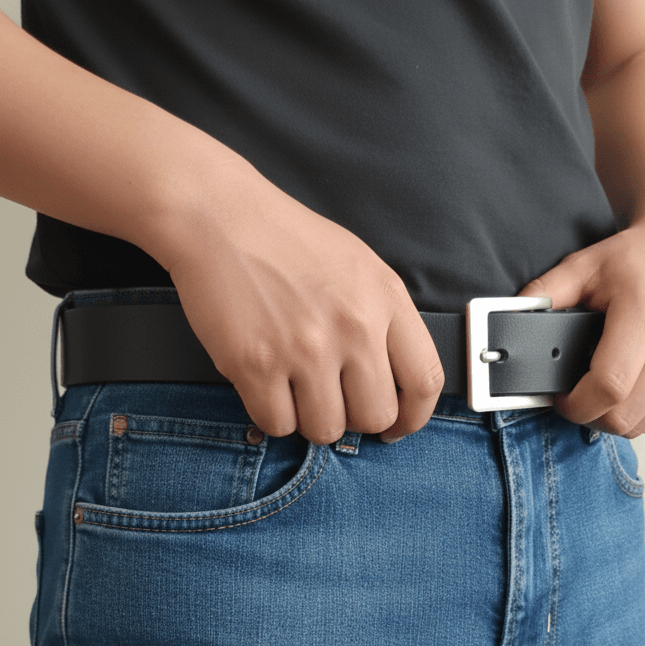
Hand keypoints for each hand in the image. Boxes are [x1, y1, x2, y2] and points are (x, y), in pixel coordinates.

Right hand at [148, 150, 444, 443]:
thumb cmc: (285, 239)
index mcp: (385, 299)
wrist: (219, 216)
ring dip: (308, 418)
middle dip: (353, 419)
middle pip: (375, 416)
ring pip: (325, 429)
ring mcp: (305, 348)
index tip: (396, 427)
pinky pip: (277, 424)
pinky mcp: (257, 365)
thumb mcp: (359, 266)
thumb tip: (393, 381)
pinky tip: (265, 384)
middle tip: (332, 401)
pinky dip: (270, 413)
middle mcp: (353, 326)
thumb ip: (383, 320)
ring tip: (293, 387)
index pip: (424, 381)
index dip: (413, 417)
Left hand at [516, 210, 644, 435]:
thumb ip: (543, 295)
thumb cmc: (637, 256)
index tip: (561, 399)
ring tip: (605, 386)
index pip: (609, 387)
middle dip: (592, 415)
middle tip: (578, 395)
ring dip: (617, 416)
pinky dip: (643, 411)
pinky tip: (633, 383)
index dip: (576, 405)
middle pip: (625, 415)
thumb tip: (508, 321)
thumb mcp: (582, 266)